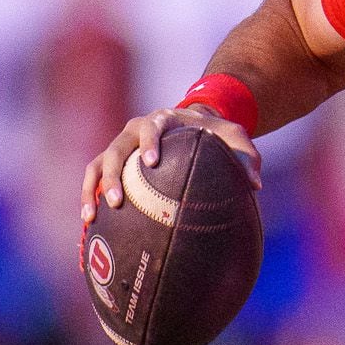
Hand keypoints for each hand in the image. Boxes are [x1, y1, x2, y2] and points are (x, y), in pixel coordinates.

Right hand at [79, 104, 261, 223]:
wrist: (191, 125)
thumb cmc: (213, 134)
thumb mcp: (234, 137)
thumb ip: (245, 156)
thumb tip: (256, 184)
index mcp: (161, 120)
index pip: (151, 127)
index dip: (149, 142)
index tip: (151, 161)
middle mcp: (133, 131)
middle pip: (115, 150)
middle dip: (114, 176)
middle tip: (118, 201)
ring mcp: (119, 147)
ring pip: (97, 165)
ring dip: (93, 189)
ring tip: (91, 216)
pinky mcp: (111, 164)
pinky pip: (93, 180)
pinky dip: (89, 198)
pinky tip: (88, 224)